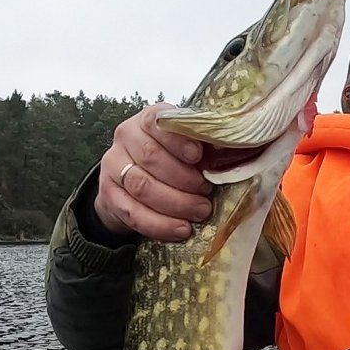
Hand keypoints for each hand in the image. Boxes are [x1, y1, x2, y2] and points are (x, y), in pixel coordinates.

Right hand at [93, 103, 212, 240]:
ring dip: (175, 203)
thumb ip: (209, 146)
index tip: (198, 156)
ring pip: (141, 186)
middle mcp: (127, 137)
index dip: (179, 140)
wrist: (134, 185)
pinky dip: (159, 224)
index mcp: (149, 119)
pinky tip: (180, 230)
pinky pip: (132, 212)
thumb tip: (241, 153)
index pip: (159, 122)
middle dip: (184, 179)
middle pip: (151, 157)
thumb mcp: (191, 148)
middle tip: (207, 193)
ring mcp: (113, 165)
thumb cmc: (174, 160)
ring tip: (200, 212)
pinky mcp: (108, 194)